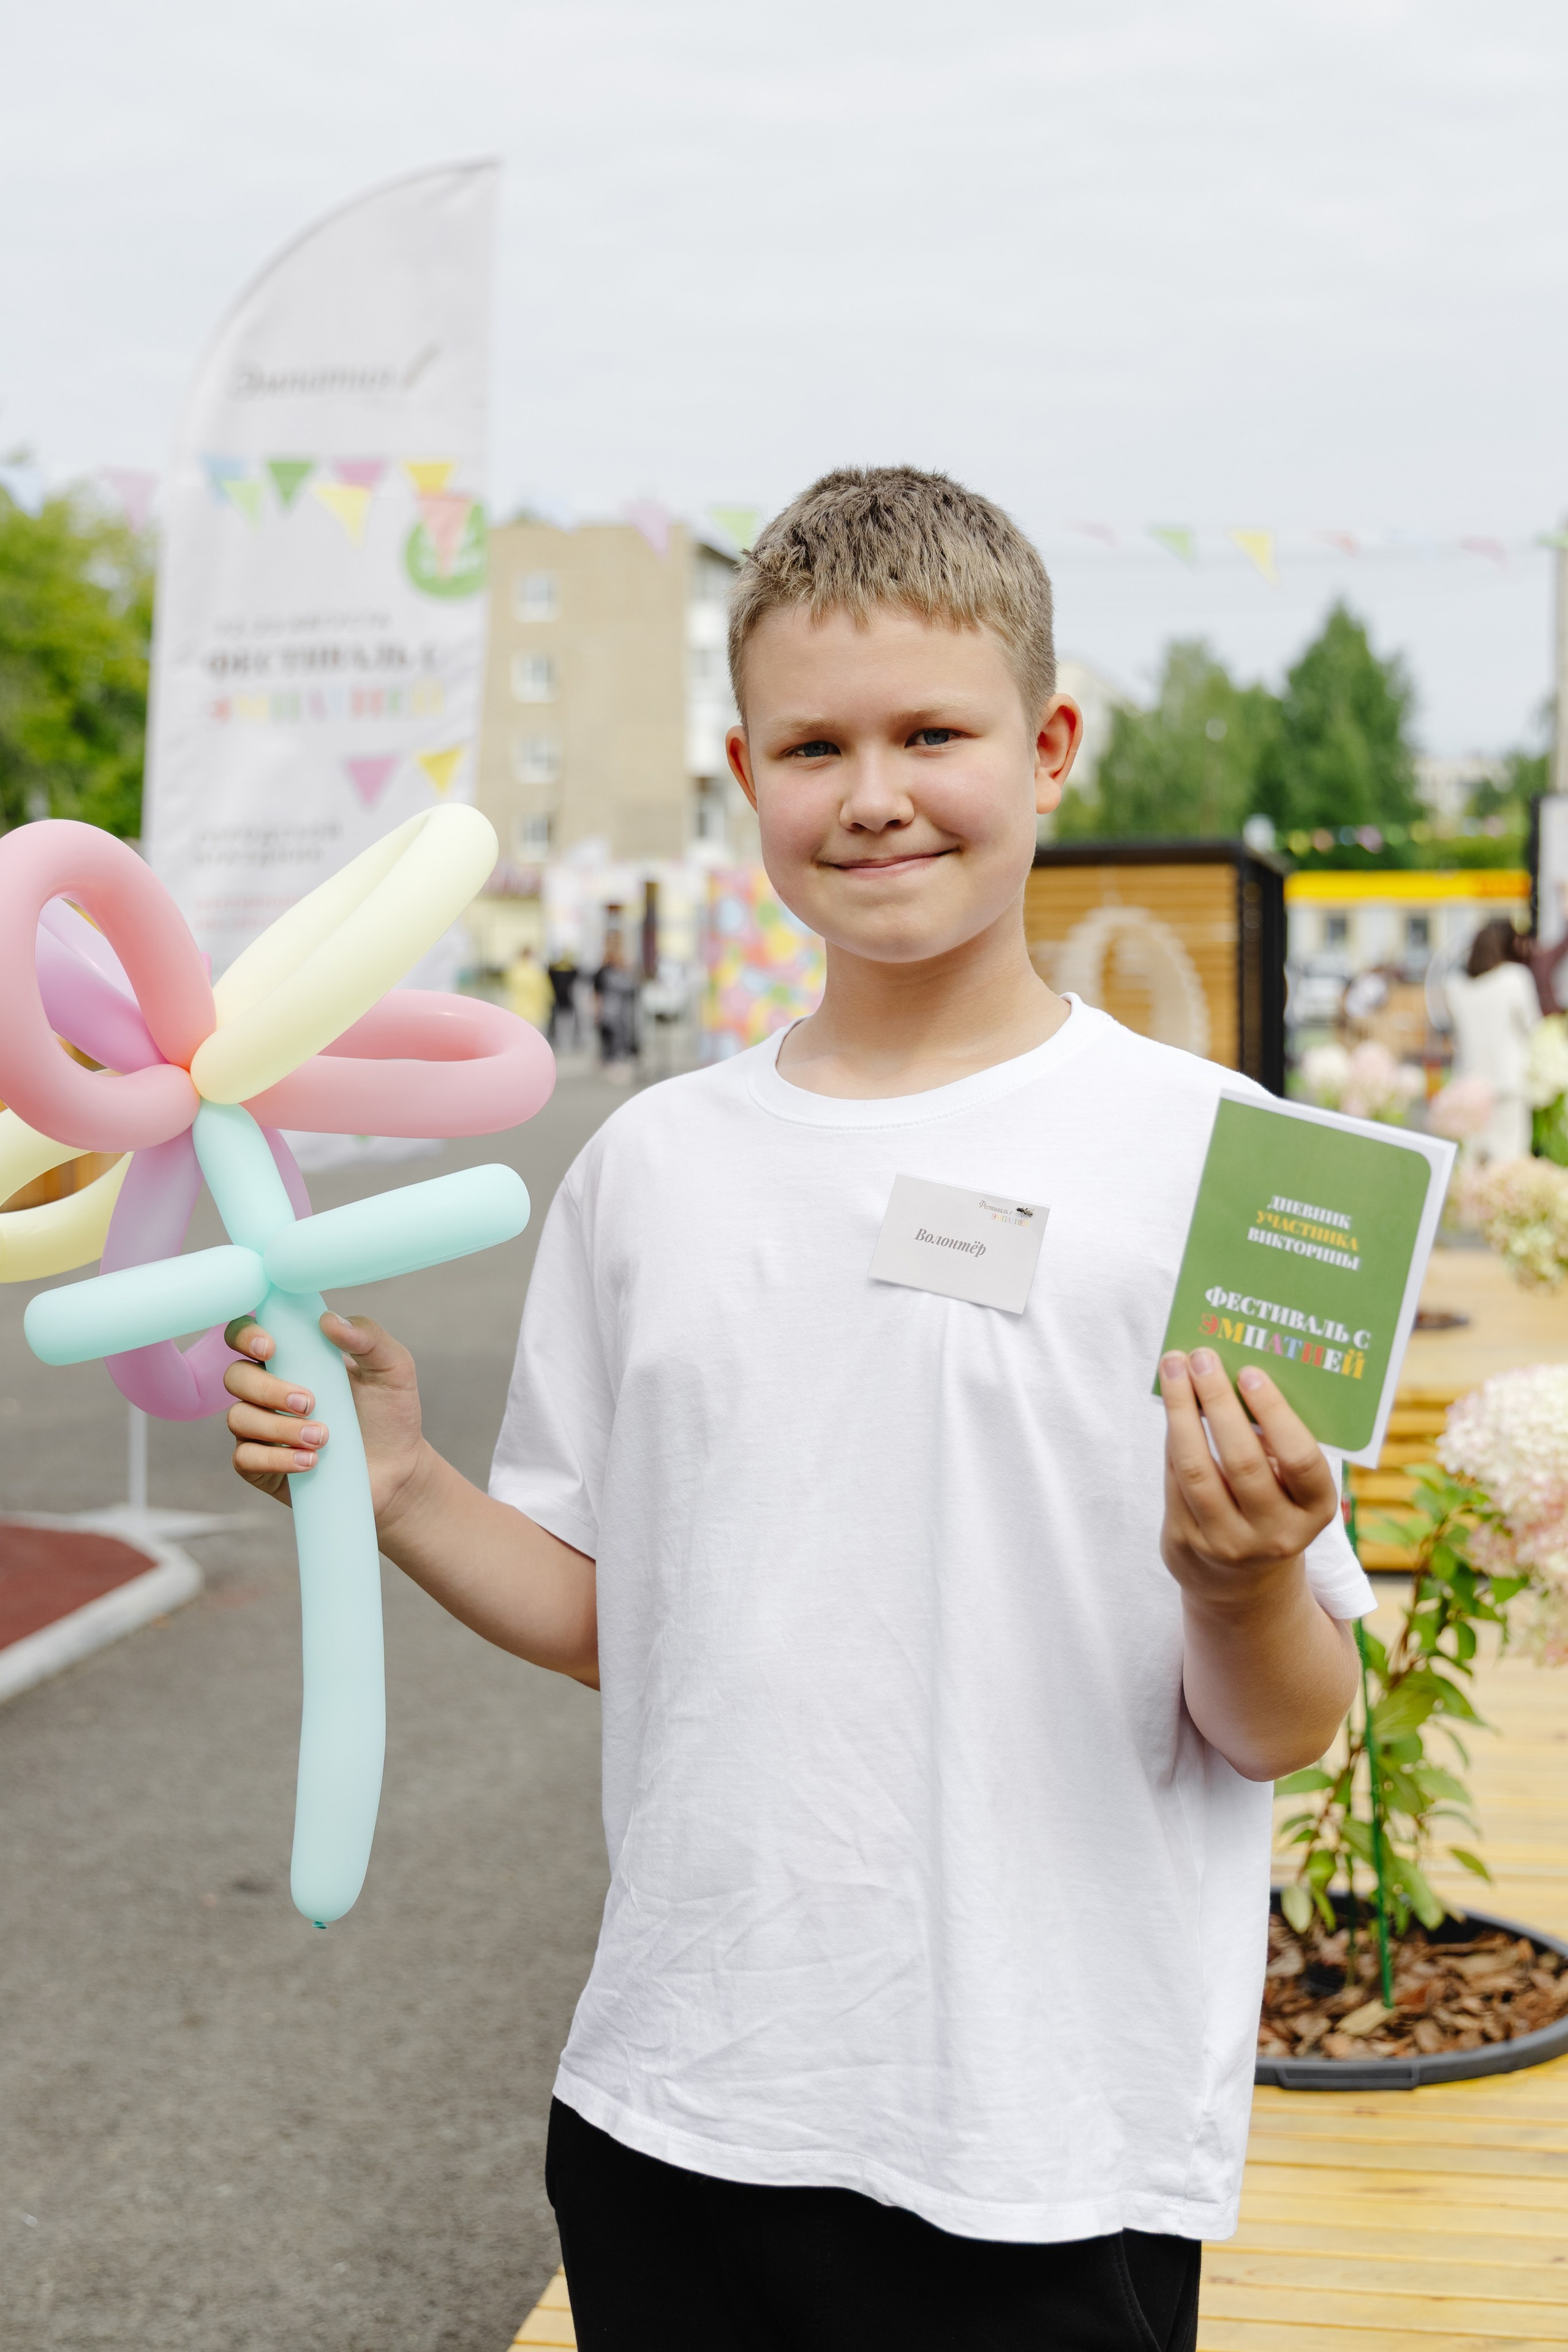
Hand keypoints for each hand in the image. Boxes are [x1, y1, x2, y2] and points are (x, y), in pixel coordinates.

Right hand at [223, 1312, 427, 1520]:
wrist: (398, 1469)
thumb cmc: (390, 1413)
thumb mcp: (393, 1369)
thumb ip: (368, 1338)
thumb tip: (328, 1320)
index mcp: (293, 1358)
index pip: (246, 1334)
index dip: (245, 1335)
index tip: (270, 1348)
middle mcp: (267, 1390)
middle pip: (236, 1376)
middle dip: (268, 1388)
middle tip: (311, 1403)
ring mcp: (261, 1429)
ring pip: (239, 1419)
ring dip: (279, 1428)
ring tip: (323, 1438)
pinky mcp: (262, 1466)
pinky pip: (245, 1460)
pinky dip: (276, 1459)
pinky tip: (310, 1462)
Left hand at [1157, 1348, 1337, 1606]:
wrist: (1243, 1584)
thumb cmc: (1274, 1508)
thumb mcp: (1293, 1487)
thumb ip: (1277, 1442)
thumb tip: (1236, 1372)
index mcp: (1315, 1511)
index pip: (1300, 1460)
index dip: (1274, 1413)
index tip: (1250, 1371)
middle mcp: (1274, 1533)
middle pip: (1241, 1461)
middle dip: (1218, 1401)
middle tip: (1202, 1356)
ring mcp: (1227, 1543)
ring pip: (1197, 1469)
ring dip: (1181, 1411)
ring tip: (1174, 1367)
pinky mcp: (1187, 1543)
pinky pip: (1175, 1479)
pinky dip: (1172, 1435)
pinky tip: (1171, 1402)